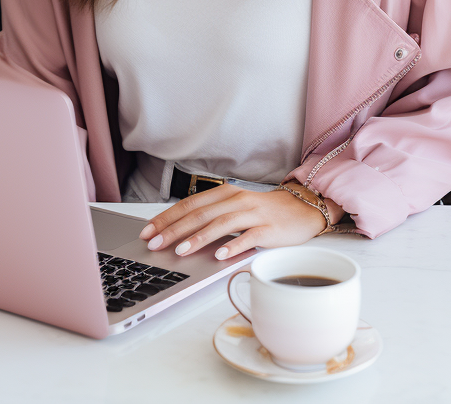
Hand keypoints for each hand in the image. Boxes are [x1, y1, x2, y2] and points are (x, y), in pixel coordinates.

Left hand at [138, 183, 344, 259]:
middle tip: (155, 244)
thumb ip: (212, 216)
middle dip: (174, 229)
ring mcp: (253, 213)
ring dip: (199, 238)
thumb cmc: (264, 211)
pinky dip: (232, 246)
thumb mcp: (235, 208)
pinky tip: (219, 256)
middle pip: (200, 214)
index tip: (148, 231)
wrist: (302, 207)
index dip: (167, 217)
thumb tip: (179, 232)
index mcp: (225, 193)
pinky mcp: (268, 229)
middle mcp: (236, 200)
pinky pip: (248, 237)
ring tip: (181, 251)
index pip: (189, 204)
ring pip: (221, 223)